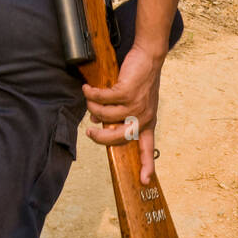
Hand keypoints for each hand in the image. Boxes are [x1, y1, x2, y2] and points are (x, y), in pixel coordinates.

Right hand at [82, 45, 164, 184]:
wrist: (149, 57)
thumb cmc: (140, 79)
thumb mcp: (132, 101)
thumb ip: (118, 114)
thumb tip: (96, 119)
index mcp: (148, 123)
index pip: (148, 148)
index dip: (146, 166)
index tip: (145, 181)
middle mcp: (144, 117)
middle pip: (118, 138)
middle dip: (100, 138)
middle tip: (90, 132)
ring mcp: (137, 105)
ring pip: (106, 116)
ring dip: (93, 106)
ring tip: (89, 97)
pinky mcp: (128, 92)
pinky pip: (103, 99)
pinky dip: (93, 94)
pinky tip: (89, 89)